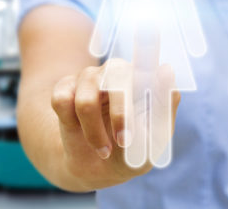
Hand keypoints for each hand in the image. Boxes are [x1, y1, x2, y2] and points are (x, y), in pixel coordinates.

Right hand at [50, 58, 179, 188]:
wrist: (99, 168)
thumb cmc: (135, 150)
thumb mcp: (156, 137)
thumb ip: (163, 105)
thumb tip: (166, 69)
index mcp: (143, 78)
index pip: (146, 60)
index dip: (148, 60)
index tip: (153, 63)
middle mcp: (116, 71)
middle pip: (116, 77)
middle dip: (120, 115)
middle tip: (124, 142)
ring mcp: (89, 78)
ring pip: (86, 101)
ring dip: (94, 133)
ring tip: (104, 150)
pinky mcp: (65, 88)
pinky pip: (61, 100)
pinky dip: (71, 124)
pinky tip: (80, 130)